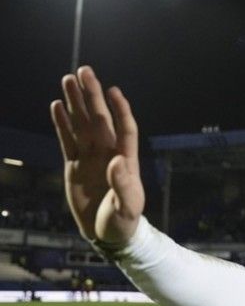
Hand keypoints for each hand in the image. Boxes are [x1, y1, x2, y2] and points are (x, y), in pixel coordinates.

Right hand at [50, 66, 144, 244]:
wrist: (108, 234)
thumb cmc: (123, 221)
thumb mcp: (127, 208)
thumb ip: (123, 185)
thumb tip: (117, 161)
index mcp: (126, 160)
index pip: (125, 129)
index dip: (120, 110)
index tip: (113, 90)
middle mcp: (109, 153)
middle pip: (100, 119)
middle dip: (93, 96)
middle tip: (84, 71)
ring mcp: (91, 157)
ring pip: (82, 124)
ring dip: (75, 104)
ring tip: (67, 80)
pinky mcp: (75, 165)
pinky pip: (67, 140)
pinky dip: (62, 123)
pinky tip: (57, 106)